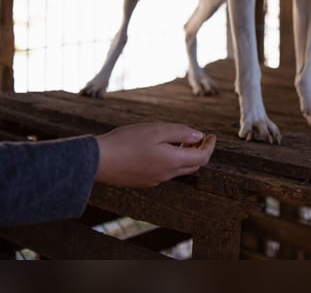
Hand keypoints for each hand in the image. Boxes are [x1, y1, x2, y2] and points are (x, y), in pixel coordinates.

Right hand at [94, 122, 216, 187]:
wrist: (98, 161)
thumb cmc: (127, 141)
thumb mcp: (156, 130)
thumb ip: (180, 133)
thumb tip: (199, 136)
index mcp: (172, 162)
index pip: (202, 158)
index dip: (210, 146)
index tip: (211, 135)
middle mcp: (166, 175)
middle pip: (192, 166)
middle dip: (199, 151)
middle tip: (200, 138)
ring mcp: (154, 180)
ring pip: (178, 170)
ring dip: (185, 156)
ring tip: (182, 141)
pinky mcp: (142, 181)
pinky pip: (164, 172)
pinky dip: (171, 161)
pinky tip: (161, 149)